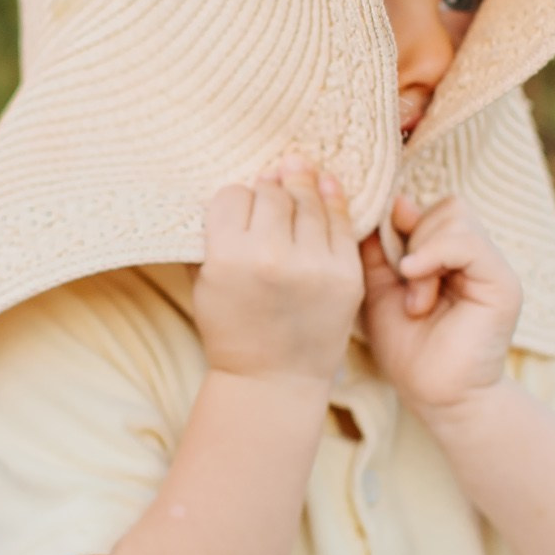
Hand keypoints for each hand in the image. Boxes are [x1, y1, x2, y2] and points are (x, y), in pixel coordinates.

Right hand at [193, 161, 363, 388]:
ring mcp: (315, 266)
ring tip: (298, 174)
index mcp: (229, 258)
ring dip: (301, 186)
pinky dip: (334, 200)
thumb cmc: (232, 328)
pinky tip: (327, 185)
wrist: (272, 380)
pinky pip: (341, 222)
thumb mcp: (206, 280)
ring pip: (309, 201)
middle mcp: (273, 258)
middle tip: (271, 185)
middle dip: (269, 188)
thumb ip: (216, 234)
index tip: (239, 209)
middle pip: (272, 193)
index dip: (236, 199)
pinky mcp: (347, 275)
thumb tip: (249, 182)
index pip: (233, 196)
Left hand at [359, 194, 520, 418]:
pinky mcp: (502, 283)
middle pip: (446, 207)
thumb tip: (391, 202)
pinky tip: (415, 278)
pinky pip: (468, 242)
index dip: (401, 219)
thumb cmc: (408, 350)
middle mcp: (475, 257)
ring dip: (424, 253)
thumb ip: (381, 247)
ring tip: (416, 300)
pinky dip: (435, 253)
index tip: (379, 245)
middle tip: (403, 284)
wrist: (436, 397)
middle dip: (414, 238)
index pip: (431, 208)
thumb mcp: (379, 288)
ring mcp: (492, 267)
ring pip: (456, 217)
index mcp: (450, 256)